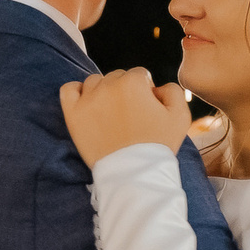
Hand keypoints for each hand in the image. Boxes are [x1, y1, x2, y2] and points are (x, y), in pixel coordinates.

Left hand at [61, 67, 191, 165]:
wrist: (134, 174)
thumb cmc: (159, 146)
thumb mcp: (181, 116)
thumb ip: (172, 90)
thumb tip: (156, 87)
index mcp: (134, 82)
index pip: (140, 75)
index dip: (146, 92)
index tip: (146, 110)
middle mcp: (109, 85)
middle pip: (117, 77)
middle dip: (125, 92)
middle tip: (130, 116)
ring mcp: (88, 99)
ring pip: (95, 82)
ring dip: (103, 92)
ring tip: (111, 114)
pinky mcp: (73, 114)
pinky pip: (69, 89)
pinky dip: (76, 92)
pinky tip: (87, 104)